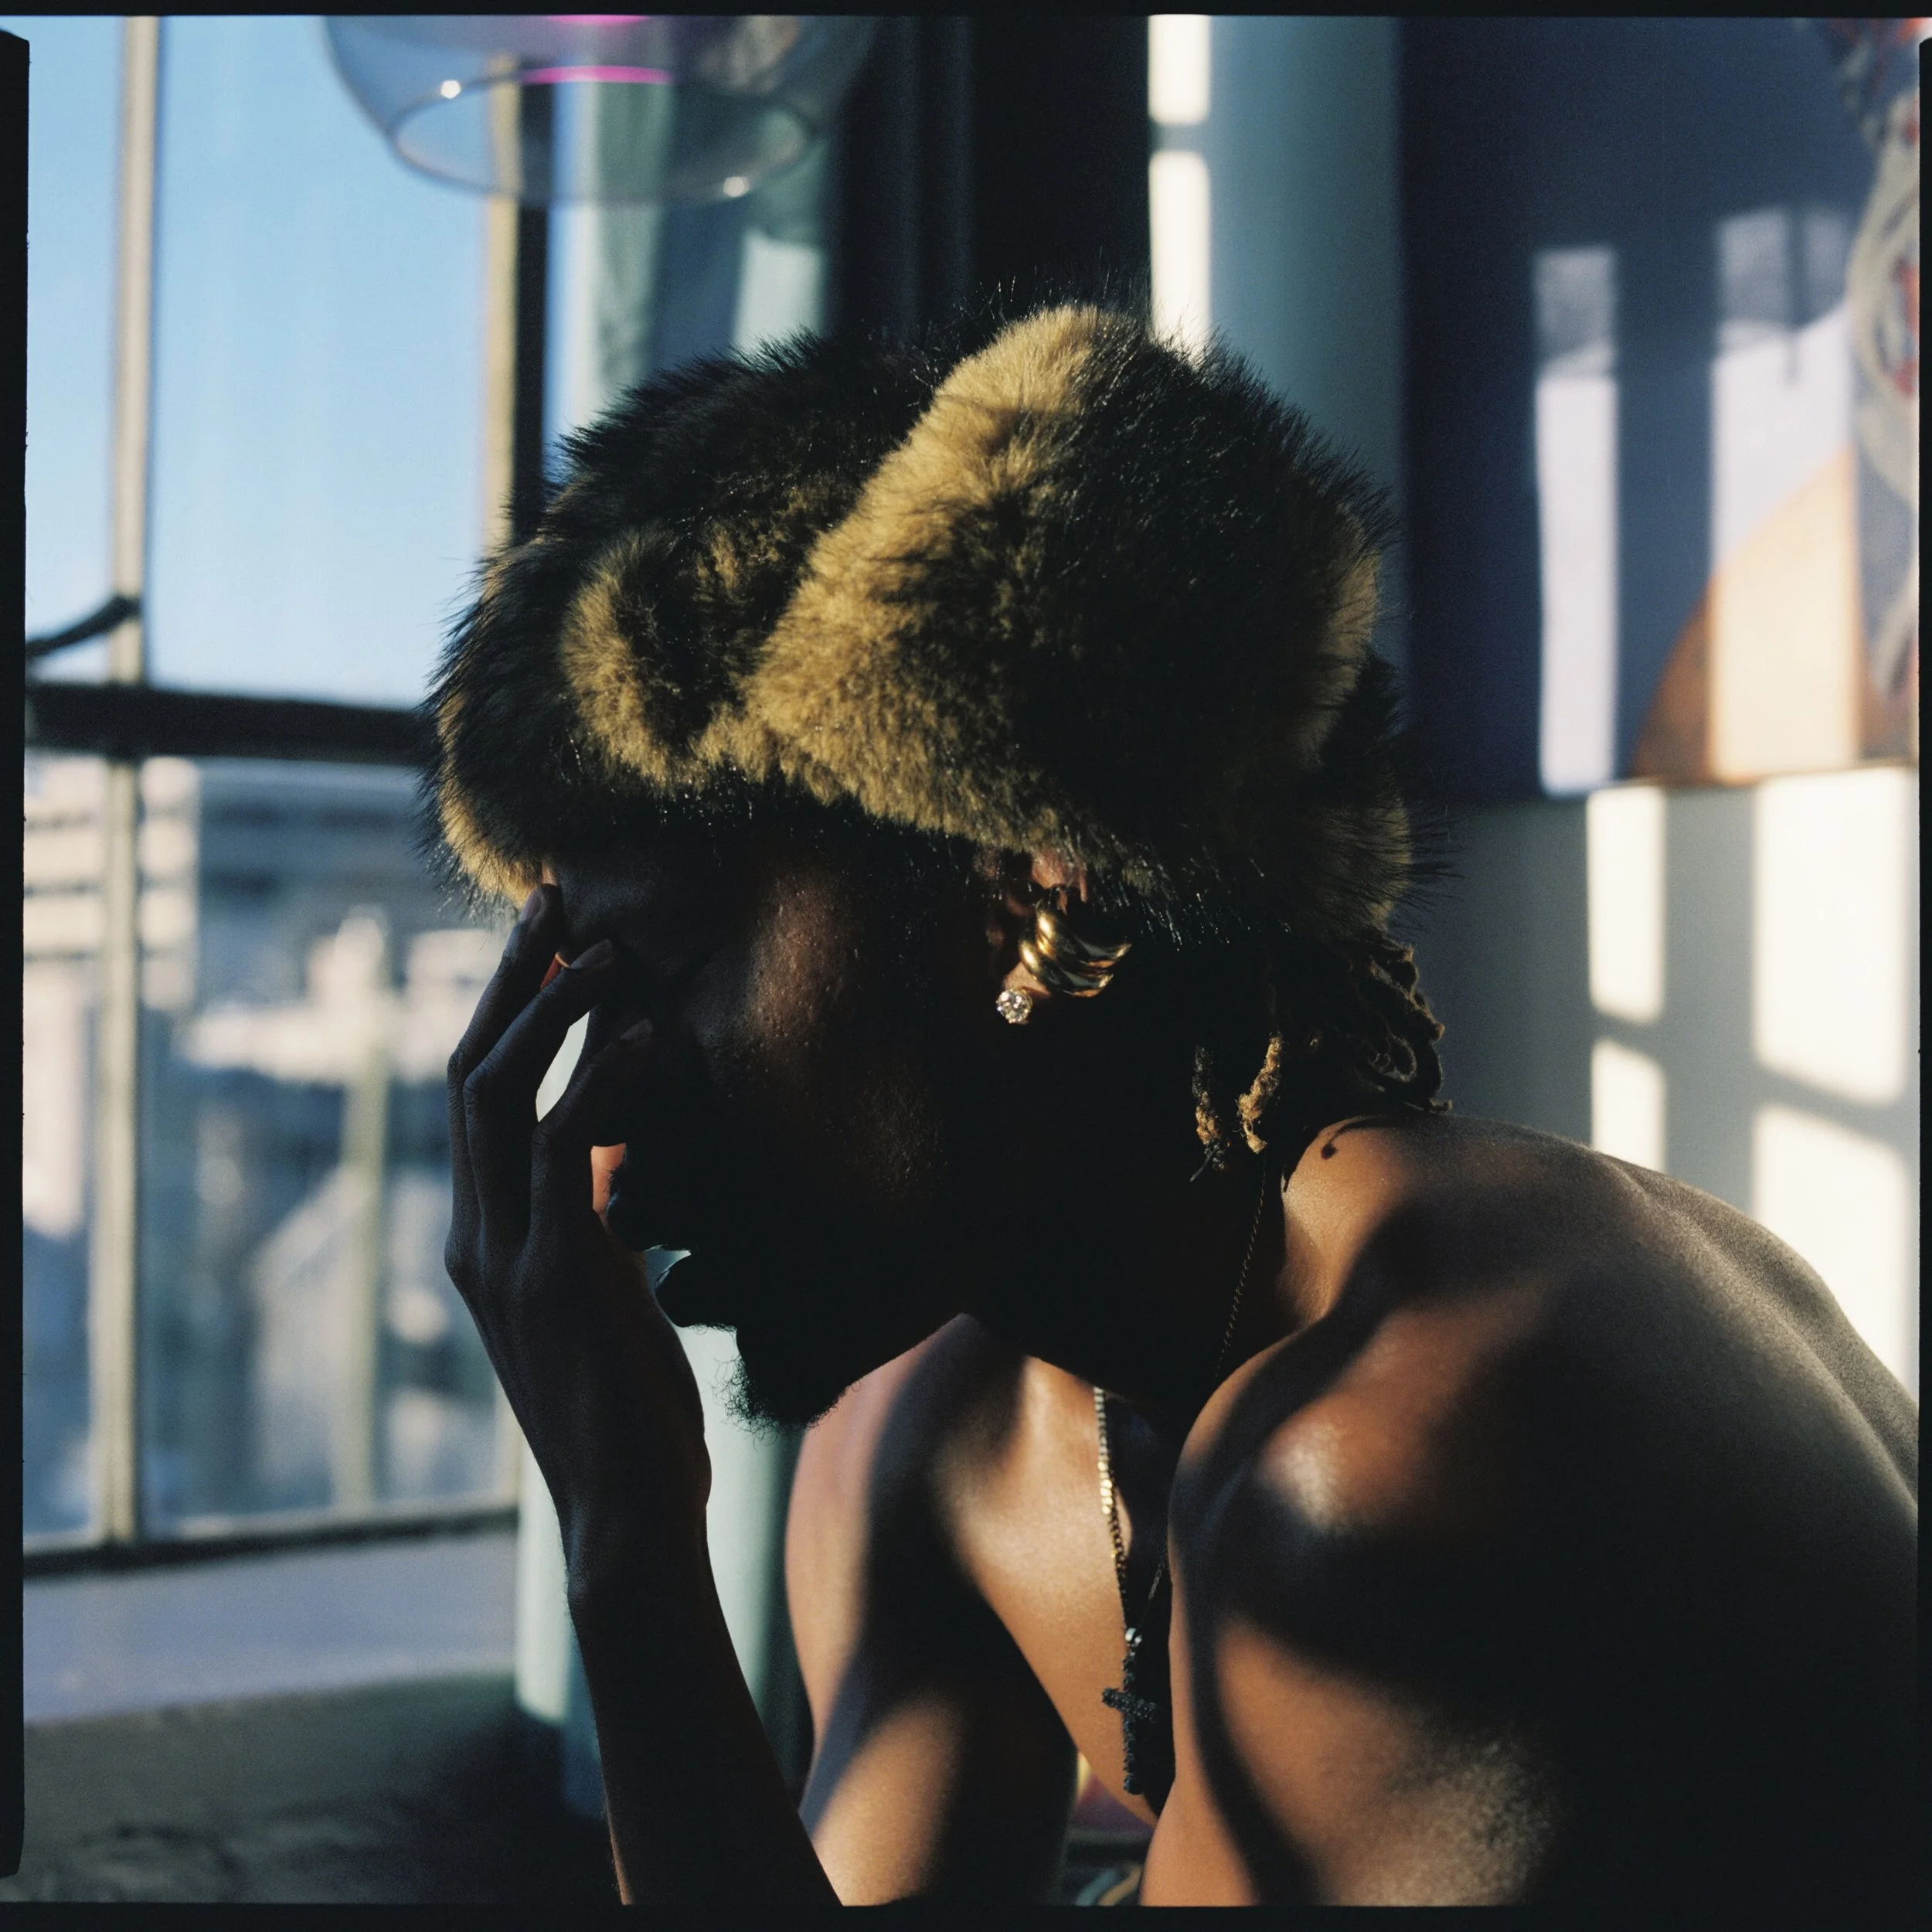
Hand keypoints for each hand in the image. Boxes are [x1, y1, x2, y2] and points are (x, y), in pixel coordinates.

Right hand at [445, 884, 710, 1582]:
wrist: (630, 1517)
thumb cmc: (632, 1413)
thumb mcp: (604, 1298)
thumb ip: (593, 1226)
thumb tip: (622, 1160)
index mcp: (483, 1237)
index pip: (476, 1094)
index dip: (504, 1008)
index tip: (547, 937)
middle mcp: (475, 1237)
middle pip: (468, 1072)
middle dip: (507, 978)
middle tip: (551, 895)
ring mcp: (504, 1257)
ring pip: (500, 1096)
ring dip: (551, 1012)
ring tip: (607, 948)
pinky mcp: (553, 1277)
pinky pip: (563, 1152)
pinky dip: (602, 1084)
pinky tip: (651, 1036)